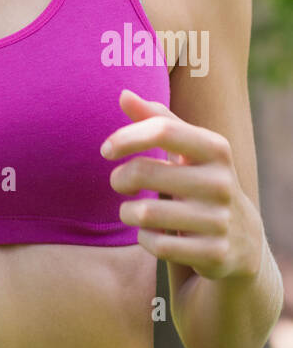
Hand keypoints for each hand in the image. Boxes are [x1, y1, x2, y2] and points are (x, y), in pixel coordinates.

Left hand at [100, 88, 260, 280]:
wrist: (242, 239)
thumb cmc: (201, 180)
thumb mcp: (188, 148)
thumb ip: (157, 119)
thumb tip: (123, 94)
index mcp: (216, 148)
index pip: (162, 130)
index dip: (126, 137)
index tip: (106, 150)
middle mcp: (221, 182)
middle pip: (144, 172)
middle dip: (120, 179)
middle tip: (119, 183)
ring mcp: (220, 220)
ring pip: (146, 214)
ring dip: (128, 212)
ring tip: (131, 211)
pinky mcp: (215, 253)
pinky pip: (158, 245)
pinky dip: (144, 239)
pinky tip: (150, 234)